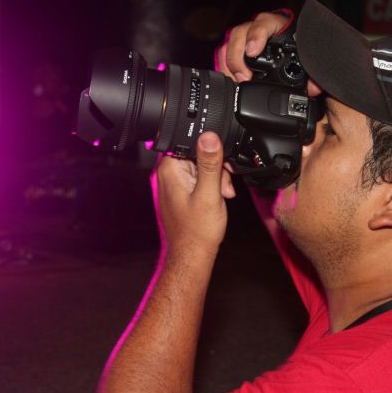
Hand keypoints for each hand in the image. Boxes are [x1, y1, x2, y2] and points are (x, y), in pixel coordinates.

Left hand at [151, 132, 235, 257]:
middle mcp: (168, 174)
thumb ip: (210, 163)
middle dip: (216, 168)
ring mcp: (173, 184)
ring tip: (222, 196)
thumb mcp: (209, 192)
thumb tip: (209, 136)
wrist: (192, 255)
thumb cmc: (197, 231)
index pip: (190, 143)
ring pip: (200, 167)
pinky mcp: (180, 193)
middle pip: (197, 155)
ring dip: (216, 179)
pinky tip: (217, 198)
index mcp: (170, 169)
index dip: (211, 151)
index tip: (222, 165)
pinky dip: (211, 187)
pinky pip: (198, 179)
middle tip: (223, 186)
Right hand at [215, 12, 322, 96]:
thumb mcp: (305, 57)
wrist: (290, 46)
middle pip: (240, 33)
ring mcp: (245, 39)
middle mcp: (258, 29)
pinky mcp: (237, 51)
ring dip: (230, 64)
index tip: (253, 51)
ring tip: (237, 82)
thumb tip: (314, 87)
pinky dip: (225, 69)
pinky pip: (224, 56)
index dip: (257, 35)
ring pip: (229, 44)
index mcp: (277, 26)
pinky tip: (230, 80)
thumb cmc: (298, 48)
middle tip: (243, 77)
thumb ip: (311, 72)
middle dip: (238, 57)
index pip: (264, 23)